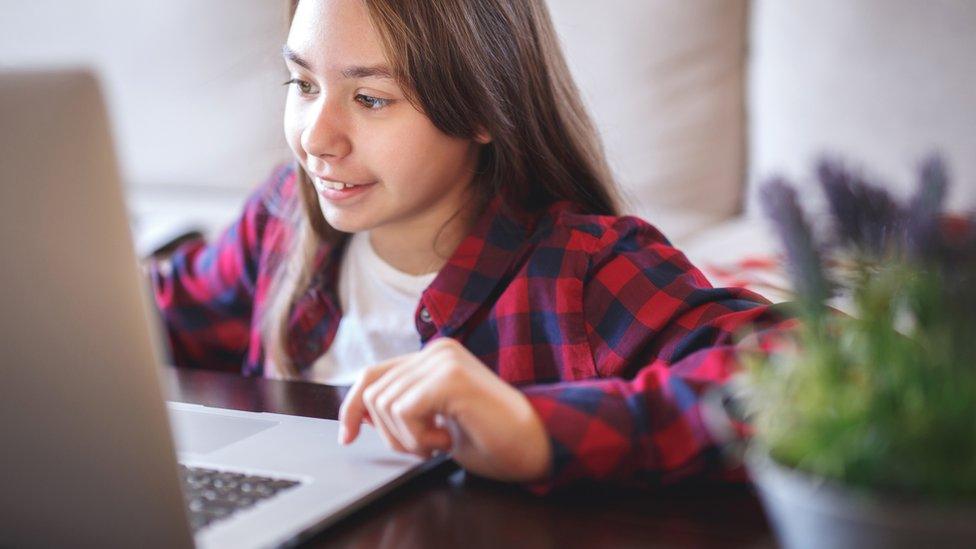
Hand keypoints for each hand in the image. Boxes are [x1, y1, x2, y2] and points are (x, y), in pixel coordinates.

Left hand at [338, 338, 551, 482]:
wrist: (533, 446)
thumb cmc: (490, 438)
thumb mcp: (434, 420)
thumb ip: (403, 406)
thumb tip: (357, 415)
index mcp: (433, 357)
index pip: (373, 375)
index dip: (352, 406)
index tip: (347, 437)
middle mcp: (437, 350)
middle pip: (374, 393)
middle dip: (389, 434)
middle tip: (427, 447)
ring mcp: (444, 360)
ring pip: (385, 404)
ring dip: (408, 438)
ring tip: (441, 441)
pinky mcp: (450, 377)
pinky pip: (404, 411)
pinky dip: (419, 437)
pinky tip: (448, 438)